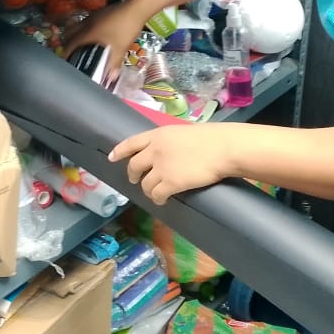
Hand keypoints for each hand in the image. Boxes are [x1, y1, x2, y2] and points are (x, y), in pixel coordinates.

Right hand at [63, 2, 147, 80]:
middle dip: (68, 42)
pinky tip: (96, 34)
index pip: (70, 44)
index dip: (66, 53)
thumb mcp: (120, 49)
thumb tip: (110, 79)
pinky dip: (87, 29)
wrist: (136, 10)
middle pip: (70, 33)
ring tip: (82, 44)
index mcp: (88, 34)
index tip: (66, 60)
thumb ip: (113, 64)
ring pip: (78, 26)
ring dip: (77, 35)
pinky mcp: (100, 12)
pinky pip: (87, 22)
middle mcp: (86, 24)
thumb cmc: (125, 30)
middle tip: (72, 52)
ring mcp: (93, 16)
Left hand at [110, 124, 233, 204]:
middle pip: (134, 166)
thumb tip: (165, 153)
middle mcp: (155, 150)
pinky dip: (158, 199)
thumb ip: (169, 142)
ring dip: (148, 190)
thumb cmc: (210, 138)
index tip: (112, 157)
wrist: (222, 148)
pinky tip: (163, 200)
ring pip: (145, 184)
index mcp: (158, 135)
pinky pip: (156, 195)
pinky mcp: (170, 183)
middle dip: (133, 175)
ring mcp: (161, 168)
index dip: (120, 151)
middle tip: (136, 180)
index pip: (131, 143)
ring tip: (155, 193)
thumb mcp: (182, 133)